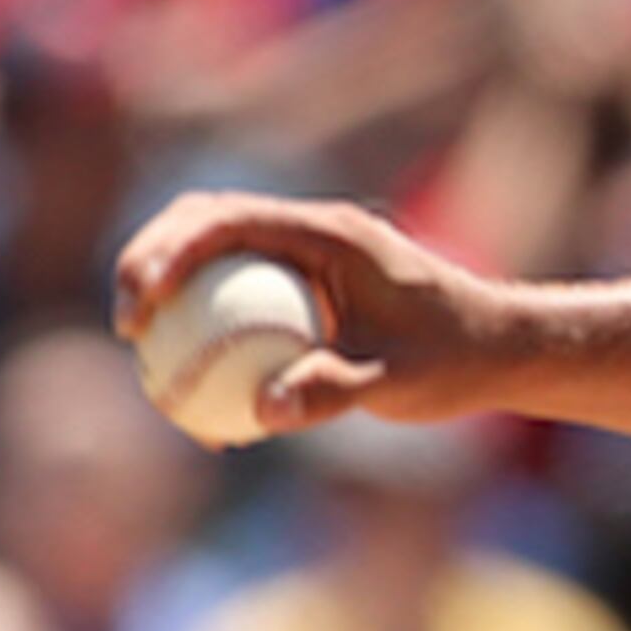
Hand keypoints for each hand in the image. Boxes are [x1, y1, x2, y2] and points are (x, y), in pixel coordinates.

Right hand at [114, 191, 521, 432]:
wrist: (502, 347)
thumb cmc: (459, 359)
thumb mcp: (401, 383)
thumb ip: (336, 391)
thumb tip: (263, 410)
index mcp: (332, 235)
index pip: (228, 220)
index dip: (168, 251)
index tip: (141, 303)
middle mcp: (314, 232)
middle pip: (205, 221)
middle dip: (148, 259)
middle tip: (128, 327)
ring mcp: (308, 254)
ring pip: (216, 253)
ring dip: (169, 288)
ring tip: (145, 354)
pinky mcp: (307, 282)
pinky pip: (239, 291)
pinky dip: (206, 322)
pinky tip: (192, 388)